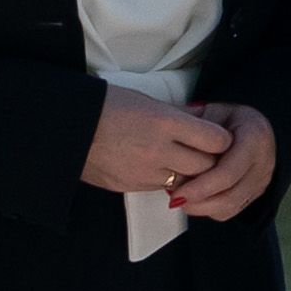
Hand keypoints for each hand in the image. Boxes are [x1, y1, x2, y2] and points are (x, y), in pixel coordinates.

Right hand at [80, 89, 232, 198]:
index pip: (215, 139)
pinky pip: (163, 188)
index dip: (221, 139)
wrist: (70, 128)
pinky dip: (167, 180)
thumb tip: (202, 121)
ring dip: (189, 173)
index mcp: (165, 122)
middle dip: (210, 160)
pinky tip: (159, 166)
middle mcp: (160, 150)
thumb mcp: (147, 102)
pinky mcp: (132, 187)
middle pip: (205, 165)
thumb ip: (178, 116)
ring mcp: (146, 172)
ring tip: (182, 159)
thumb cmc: (107, 106)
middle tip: (207, 152)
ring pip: (186, 181)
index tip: (219, 136)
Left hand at [159, 103, 278, 221]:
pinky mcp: (256, 192)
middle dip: (200, 202)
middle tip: (175, 200)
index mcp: (255, 136)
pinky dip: (210, 209)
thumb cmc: (226, 118)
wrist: (248, 125)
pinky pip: (232, 210)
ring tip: (181, 200)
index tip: (177, 191)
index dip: (202, 186)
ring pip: (231, 206)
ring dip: (203, 208)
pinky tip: (195, 200)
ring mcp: (262, 179)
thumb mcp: (210, 112)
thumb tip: (167, 137)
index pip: (228, 171)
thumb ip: (193, 126)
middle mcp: (264, 160)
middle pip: (231, 194)